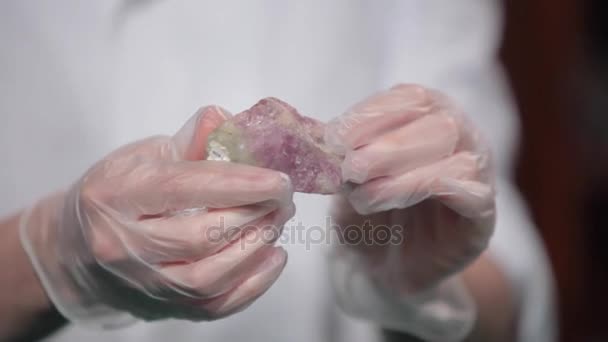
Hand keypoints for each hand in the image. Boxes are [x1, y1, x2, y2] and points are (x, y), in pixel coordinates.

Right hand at [20, 106, 294, 327]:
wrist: (76, 250)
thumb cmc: (114, 195)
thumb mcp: (140, 156)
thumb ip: (189, 141)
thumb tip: (231, 123)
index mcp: (115, 196)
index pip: (184, 188)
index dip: (239, 183)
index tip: (278, 179)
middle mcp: (123, 246)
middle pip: (201, 236)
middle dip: (254, 214)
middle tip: (282, 198)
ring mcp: (143, 284)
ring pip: (210, 277)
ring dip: (256, 247)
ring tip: (277, 220)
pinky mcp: (162, 308)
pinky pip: (214, 306)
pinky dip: (253, 284)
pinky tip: (272, 256)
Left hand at [326, 84, 494, 338]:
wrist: (380, 268)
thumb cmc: (365, 213)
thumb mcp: (346, 180)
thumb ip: (343, 156)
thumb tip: (324, 136)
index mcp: (427, 118)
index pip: (413, 98)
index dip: (373, 113)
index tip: (335, 137)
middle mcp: (460, 139)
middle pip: (440, 123)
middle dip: (389, 144)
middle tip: (351, 169)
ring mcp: (477, 177)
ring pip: (458, 159)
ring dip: (403, 176)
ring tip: (363, 197)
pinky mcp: (481, 218)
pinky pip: (474, 196)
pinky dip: (434, 192)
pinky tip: (396, 201)